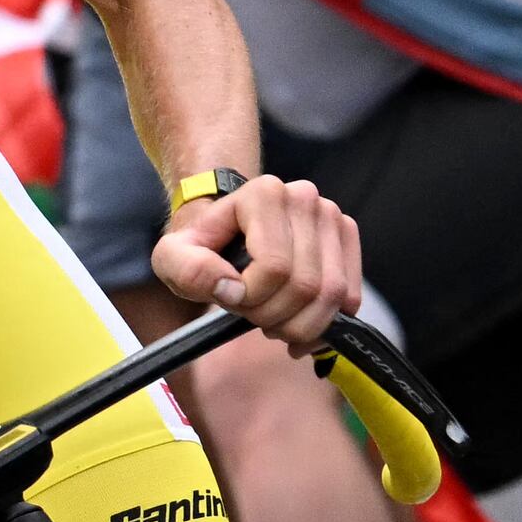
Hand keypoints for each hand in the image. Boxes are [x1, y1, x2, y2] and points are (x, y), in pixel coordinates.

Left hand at [152, 168, 362, 351]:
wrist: (228, 232)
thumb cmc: (202, 246)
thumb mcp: (172, 258)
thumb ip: (187, 270)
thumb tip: (230, 289)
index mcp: (263, 194)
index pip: (274, 267)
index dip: (253, 299)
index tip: (233, 299)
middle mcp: (304, 197)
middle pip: (304, 285)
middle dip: (275, 316)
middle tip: (254, 316)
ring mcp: (331, 215)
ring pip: (331, 295)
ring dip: (301, 324)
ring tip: (274, 323)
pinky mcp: (346, 237)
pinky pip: (349, 297)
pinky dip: (326, 323)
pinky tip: (300, 327)